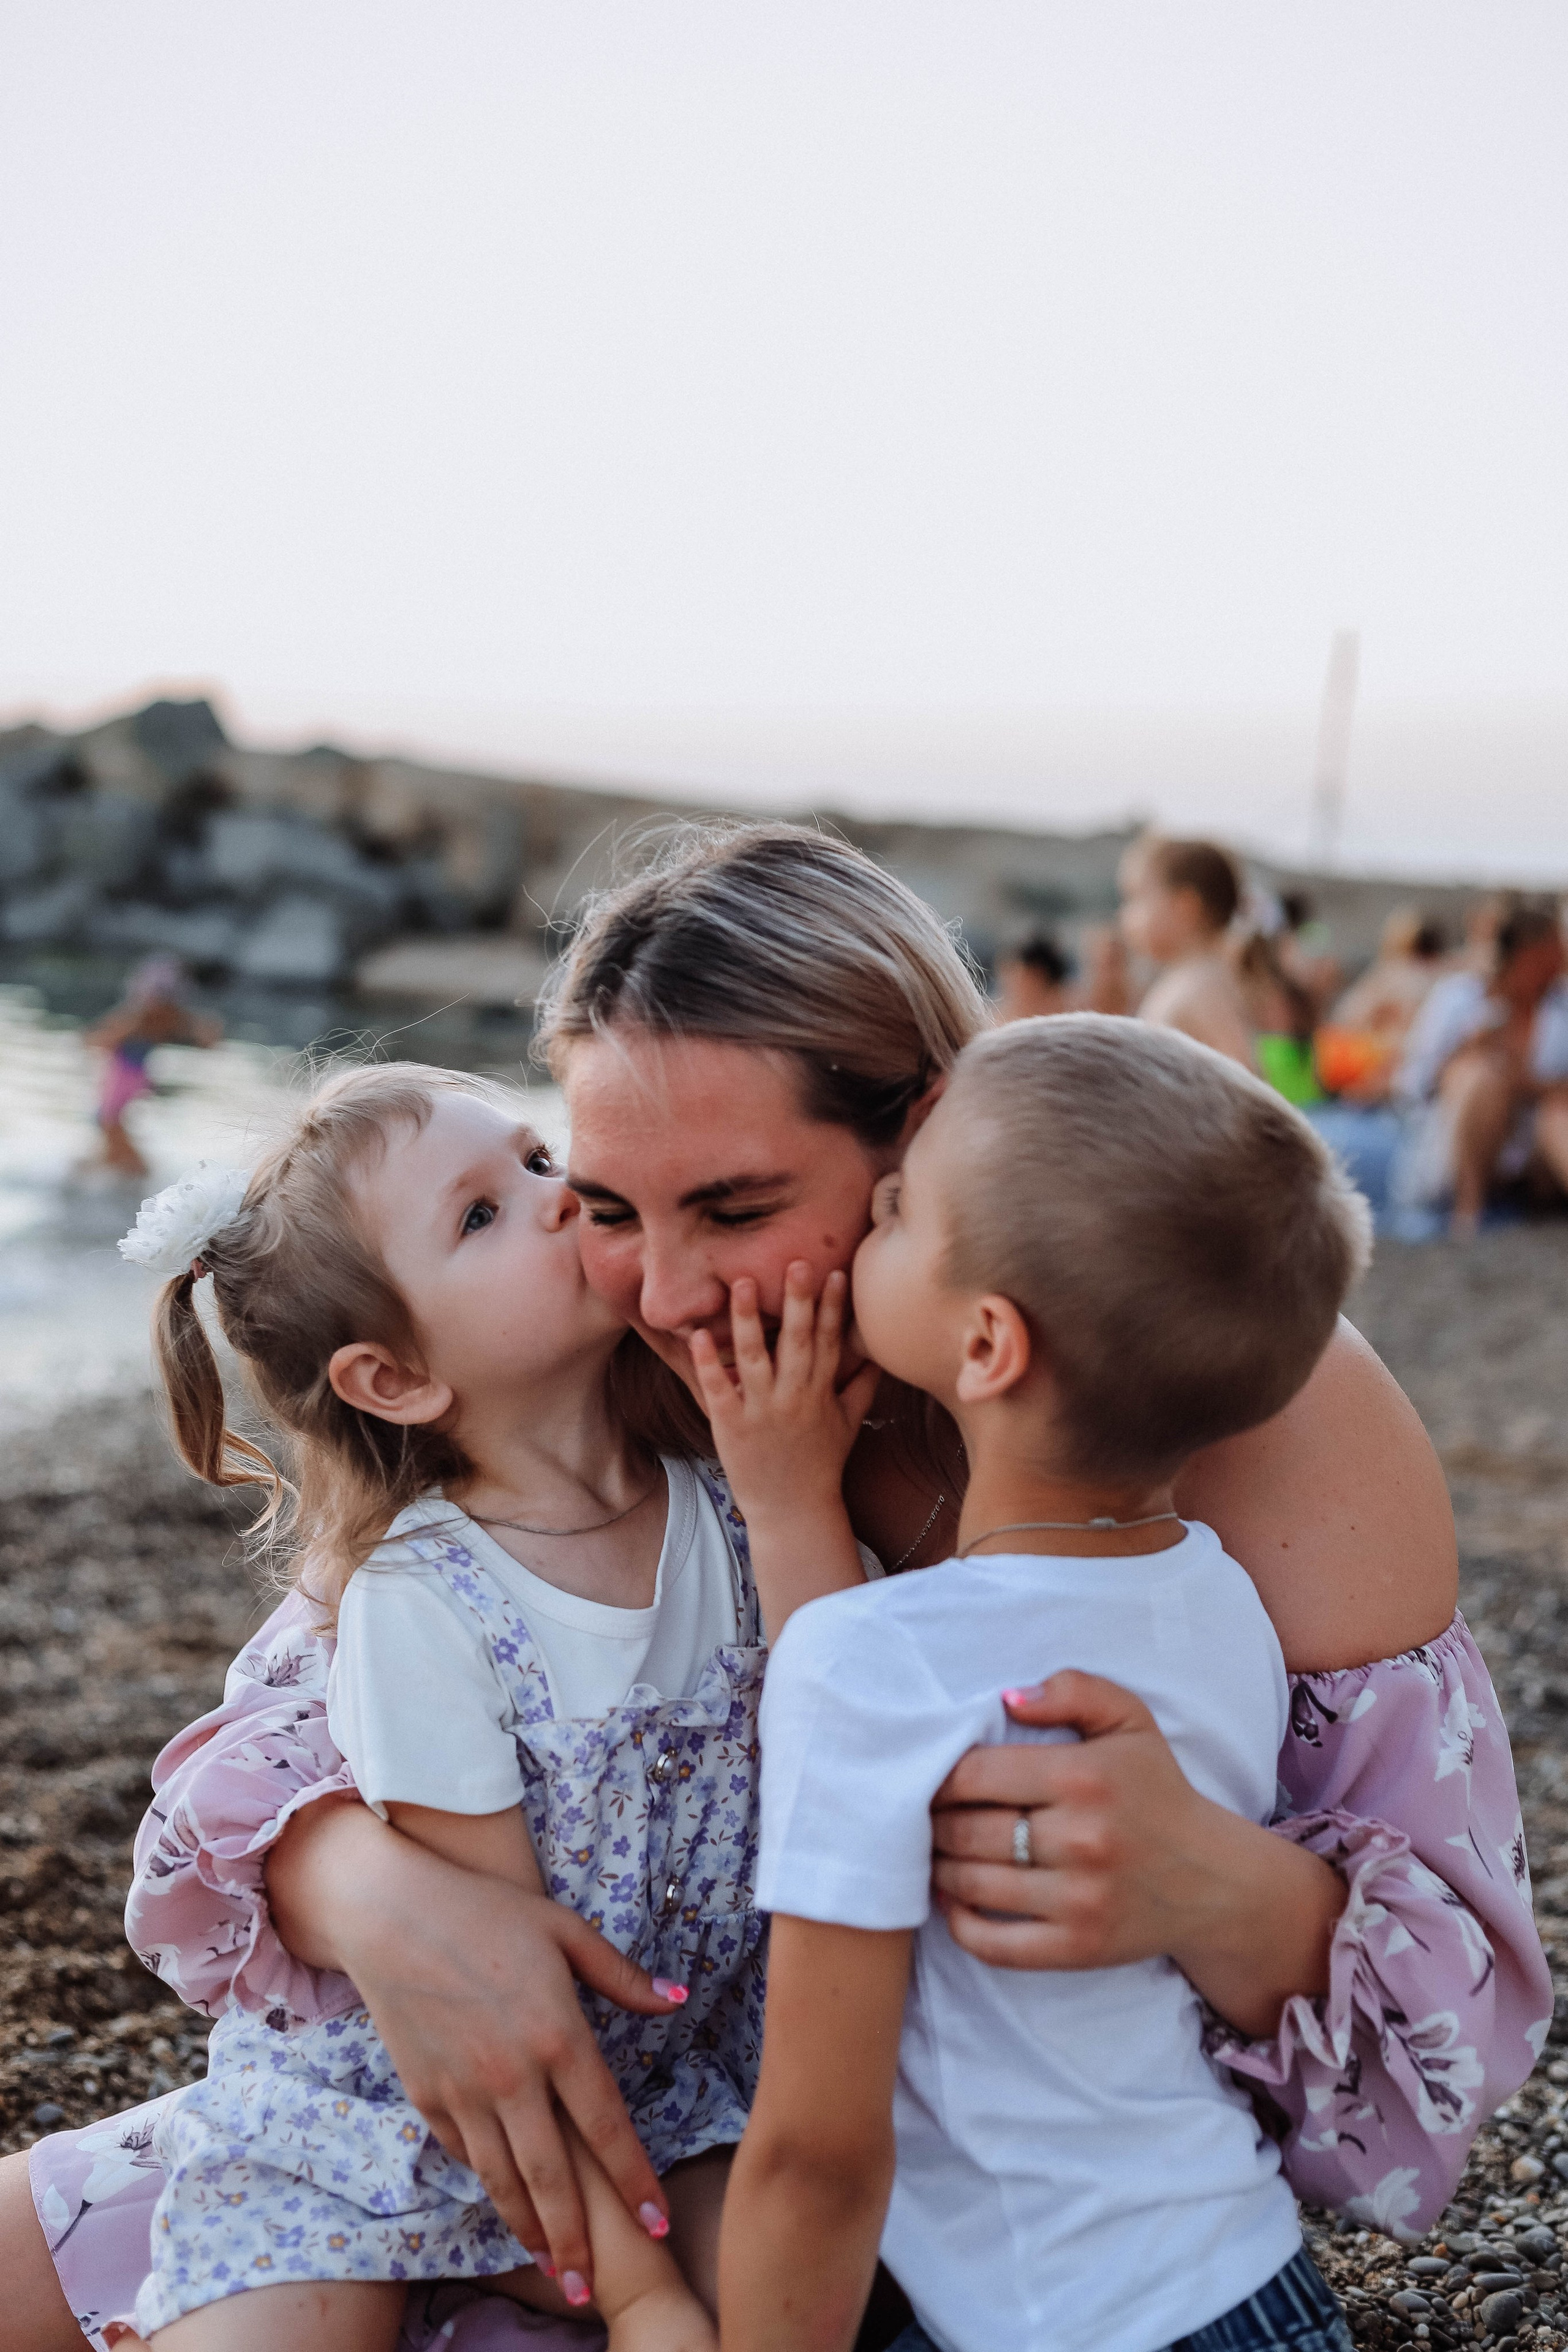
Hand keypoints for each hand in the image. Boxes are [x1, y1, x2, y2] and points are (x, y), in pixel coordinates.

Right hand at [268, 1800, 681, 2288]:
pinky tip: (507, 2206)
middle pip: (553, 2178)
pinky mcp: (426, 2094)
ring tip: (557, 2270)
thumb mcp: (564, 1930)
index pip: (607, 2126)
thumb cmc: (487, 1911)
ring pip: (504, 2180)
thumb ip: (621, 1975)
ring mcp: (464, 2091)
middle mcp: (512, 2076)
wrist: (391, 1913)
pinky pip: (464, 2153)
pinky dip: (488, 2184)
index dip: (635, 2179)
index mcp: (557, 2035)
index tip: (659, 2222)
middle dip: (578, 2239)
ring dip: (532, 2231)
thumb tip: (676, 2000)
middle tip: (596, 2285)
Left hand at [689, 1264, 877, 1525]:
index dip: (834, 1307)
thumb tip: (877, 1355)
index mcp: (821, 1394)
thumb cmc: (821, 1465)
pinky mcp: (731, 1426)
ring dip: (747, 1321)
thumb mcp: (849, 1424)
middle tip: (796, 1262)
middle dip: (798, 1302)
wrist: (793, 1512)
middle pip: (798, 1343)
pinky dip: (708, 1364)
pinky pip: (718, 1390)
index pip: (830, 1342)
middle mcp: (794, 1398)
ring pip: (754, 1359)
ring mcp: (761, 1412)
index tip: (836, 1272)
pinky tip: (697, 1337)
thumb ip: (862, 1387)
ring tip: (740, 1284)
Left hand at [929, 1671, 1342, 2033]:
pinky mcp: (1078, 1949)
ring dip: (939, 1868)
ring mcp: (1080, 1901)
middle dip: (934, 1823)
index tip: (931, 1779)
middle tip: (925, 1818)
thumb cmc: (1156, 1791)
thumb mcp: (1130, 1721)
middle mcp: (1082, 1840)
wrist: (1212, 1880)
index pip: (975, 1775)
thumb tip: (1008, 1699)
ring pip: (971, 1885)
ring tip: (936, 1852)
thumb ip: (1074, 1690)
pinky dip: (960, 1924)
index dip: (938, 1777)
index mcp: (1084, 1778)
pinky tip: (954, 1902)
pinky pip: (994, 1944)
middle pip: (967, 1831)